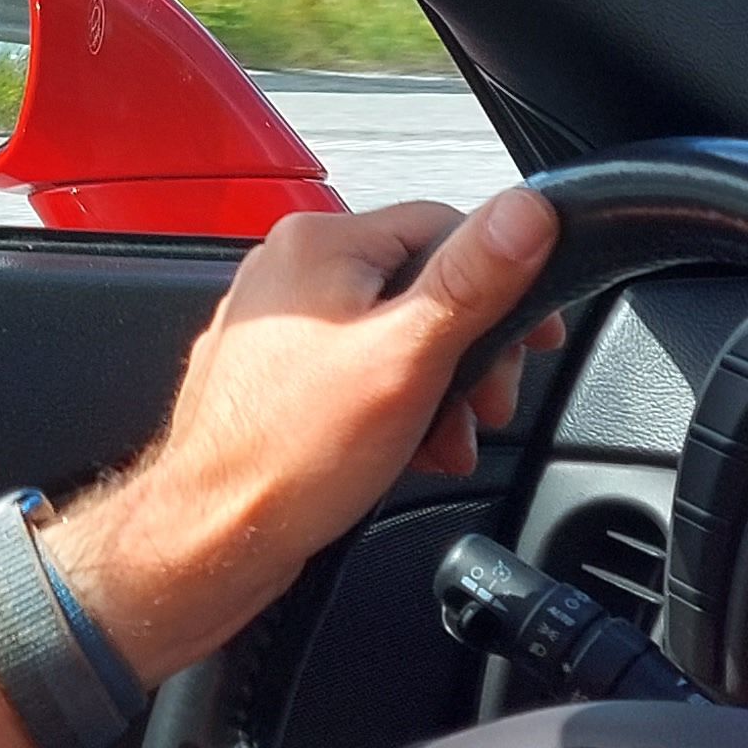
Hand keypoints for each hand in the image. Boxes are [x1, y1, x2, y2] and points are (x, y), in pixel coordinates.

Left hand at [54, 191, 563, 679]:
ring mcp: (281, 325)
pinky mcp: (278, 376)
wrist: (212, 537)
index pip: (446, 227)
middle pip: (422, 286)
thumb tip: (528, 210)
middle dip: (471, 354)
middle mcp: (291, 271)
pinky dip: (398, 409)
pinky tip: (411, 451)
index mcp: (319, 244)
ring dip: (440, 391)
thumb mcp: (408, 359)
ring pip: (395, 337)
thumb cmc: (291, 454)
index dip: (505, 284)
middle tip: (490, 405)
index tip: (535, 337)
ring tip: (448, 440)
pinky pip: (360, 373)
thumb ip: (472, 280)